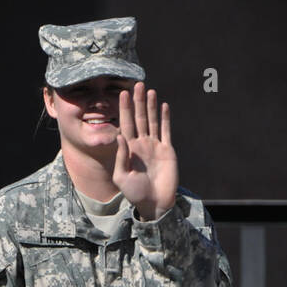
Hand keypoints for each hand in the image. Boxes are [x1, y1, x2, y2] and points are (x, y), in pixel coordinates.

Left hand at [111, 82, 176, 220]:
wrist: (155, 203)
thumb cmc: (135, 193)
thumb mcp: (121, 176)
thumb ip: (120, 156)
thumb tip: (119, 135)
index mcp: (128, 149)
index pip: (125, 124)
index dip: (124, 109)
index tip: (122, 93)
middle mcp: (141, 144)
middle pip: (139, 118)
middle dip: (138, 102)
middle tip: (138, 84)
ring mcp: (154, 146)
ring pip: (152, 121)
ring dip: (151, 106)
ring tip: (150, 90)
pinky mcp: (167, 150)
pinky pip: (166, 131)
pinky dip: (165, 118)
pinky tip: (163, 106)